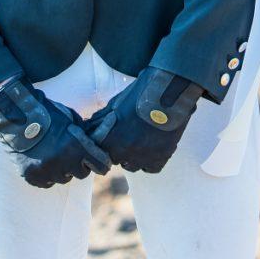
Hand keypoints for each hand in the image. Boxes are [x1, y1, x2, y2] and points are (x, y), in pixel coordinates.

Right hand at [0, 74, 112, 188]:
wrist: (17, 115)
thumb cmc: (48, 114)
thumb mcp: (72, 119)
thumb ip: (86, 136)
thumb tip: (97, 147)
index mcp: (75, 147)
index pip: (101, 165)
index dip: (102, 163)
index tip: (101, 162)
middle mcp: (62, 162)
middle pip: (82, 174)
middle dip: (80, 164)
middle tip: (71, 152)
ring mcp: (46, 171)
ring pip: (64, 178)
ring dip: (63, 169)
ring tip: (54, 152)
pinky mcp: (32, 177)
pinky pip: (47, 182)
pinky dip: (47, 173)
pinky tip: (42, 158)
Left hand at [83, 65, 203, 173]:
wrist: (169, 89)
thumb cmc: (140, 92)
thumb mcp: (116, 103)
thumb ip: (102, 118)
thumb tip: (90, 126)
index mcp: (112, 138)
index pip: (99, 152)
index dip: (101, 144)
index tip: (106, 138)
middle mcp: (127, 152)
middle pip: (115, 159)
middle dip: (116, 149)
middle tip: (123, 135)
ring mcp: (145, 157)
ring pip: (132, 166)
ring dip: (131, 156)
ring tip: (137, 140)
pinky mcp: (162, 157)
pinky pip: (150, 168)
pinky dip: (148, 161)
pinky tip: (149, 147)